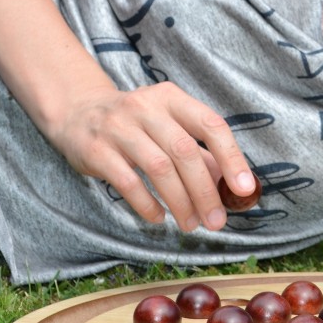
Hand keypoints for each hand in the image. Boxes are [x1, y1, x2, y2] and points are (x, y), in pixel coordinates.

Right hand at [48, 82, 255, 230]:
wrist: (78, 112)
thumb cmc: (137, 124)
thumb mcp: (169, 126)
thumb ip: (201, 153)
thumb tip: (232, 187)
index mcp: (172, 98)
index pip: (211, 125)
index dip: (231, 158)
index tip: (245, 189)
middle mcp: (146, 107)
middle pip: (185, 151)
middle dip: (205, 191)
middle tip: (216, 221)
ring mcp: (119, 127)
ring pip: (159, 168)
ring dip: (180, 202)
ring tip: (191, 224)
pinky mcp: (97, 150)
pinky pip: (128, 183)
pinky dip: (147, 205)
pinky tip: (159, 218)